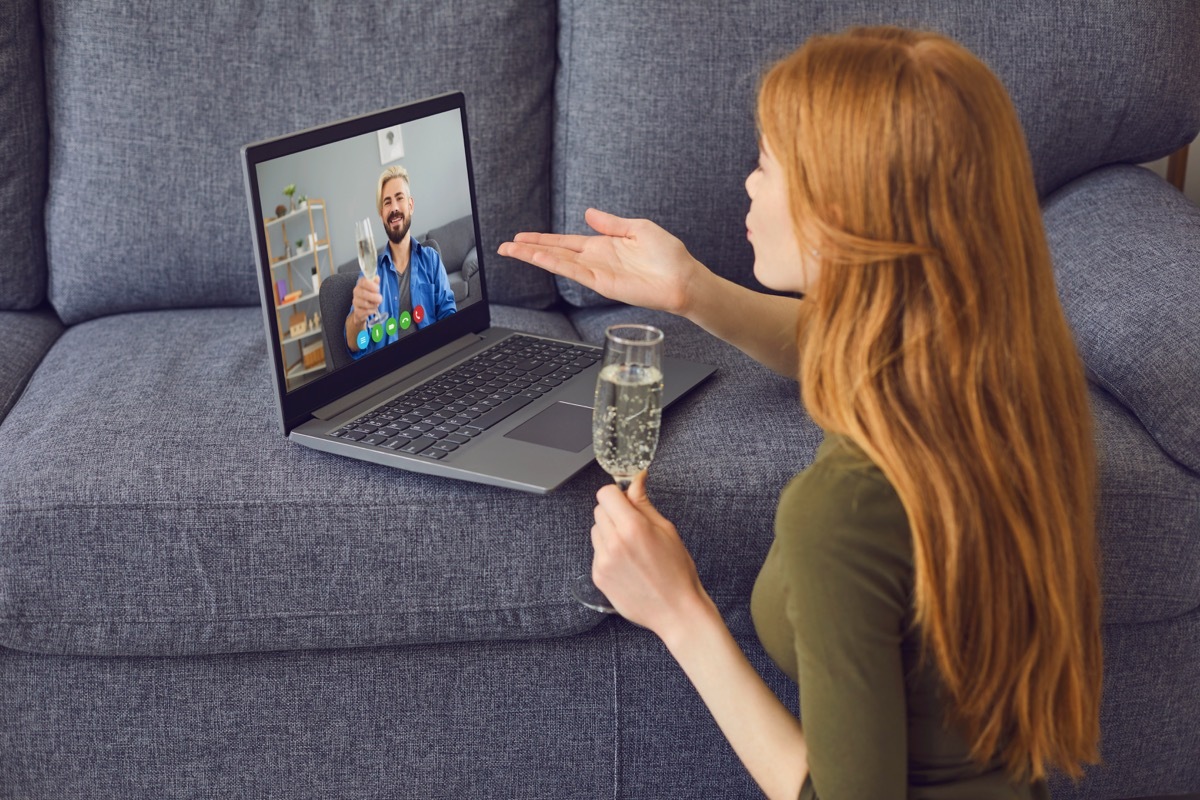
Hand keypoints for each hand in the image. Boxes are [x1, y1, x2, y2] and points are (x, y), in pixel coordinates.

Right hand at [350, 275, 382, 325]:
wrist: (363, 309)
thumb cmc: (370, 296)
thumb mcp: (374, 287)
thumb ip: (375, 282)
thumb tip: (376, 278)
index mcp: (360, 284)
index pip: (364, 282)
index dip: (372, 285)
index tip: (377, 289)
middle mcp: (356, 292)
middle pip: (364, 293)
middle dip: (375, 297)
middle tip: (380, 299)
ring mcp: (355, 301)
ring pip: (365, 303)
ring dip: (374, 304)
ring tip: (376, 304)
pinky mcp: (357, 311)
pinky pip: (366, 311)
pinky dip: (372, 311)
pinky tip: (372, 309)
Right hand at [498, 208, 706, 316]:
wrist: (684, 277)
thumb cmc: (668, 255)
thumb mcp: (637, 229)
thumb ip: (610, 223)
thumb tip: (588, 213)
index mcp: (602, 246)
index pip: (564, 242)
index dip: (542, 239)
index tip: (520, 237)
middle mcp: (595, 260)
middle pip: (555, 252)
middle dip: (528, 249)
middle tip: (504, 246)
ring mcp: (597, 272)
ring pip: (558, 262)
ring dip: (534, 256)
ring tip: (512, 250)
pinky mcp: (603, 283)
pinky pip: (574, 272)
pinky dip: (555, 264)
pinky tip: (538, 257)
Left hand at [591, 471, 711, 637]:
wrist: (675, 610)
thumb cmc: (677, 571)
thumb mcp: (666, 530)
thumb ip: (644, 503)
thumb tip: (636, 479)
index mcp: (633, 527)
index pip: (606, 494)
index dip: (617, 494)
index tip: (626, 501)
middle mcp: (614, 543)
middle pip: (599, 510)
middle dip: (614, 512)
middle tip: (634, 526)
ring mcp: (603, 561)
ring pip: (596, 531)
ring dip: (609, 532)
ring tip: (631, 547)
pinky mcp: (598, 577)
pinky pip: (597, 552)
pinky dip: (608, 552)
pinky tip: (627, 564)